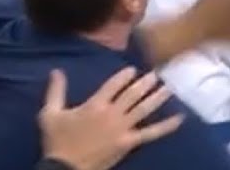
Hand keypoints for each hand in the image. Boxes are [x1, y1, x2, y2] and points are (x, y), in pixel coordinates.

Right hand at [39, 68, 183, 169]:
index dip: (124, 75)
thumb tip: (56, 71)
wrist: (65, 169)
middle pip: (133, 94)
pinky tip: (179, 118)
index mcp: (95, 104)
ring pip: (144, 109)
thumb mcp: (50, 114)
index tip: (133, 69)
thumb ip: (55, 91)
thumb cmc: (57, 142)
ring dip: (158, 97)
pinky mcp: (128, 143)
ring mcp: (122, 128)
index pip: (114, 84)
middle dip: (145, 82)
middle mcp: (112, 113)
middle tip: (156, 74)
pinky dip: (166, 126)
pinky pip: (151, 133)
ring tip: (169, 87)